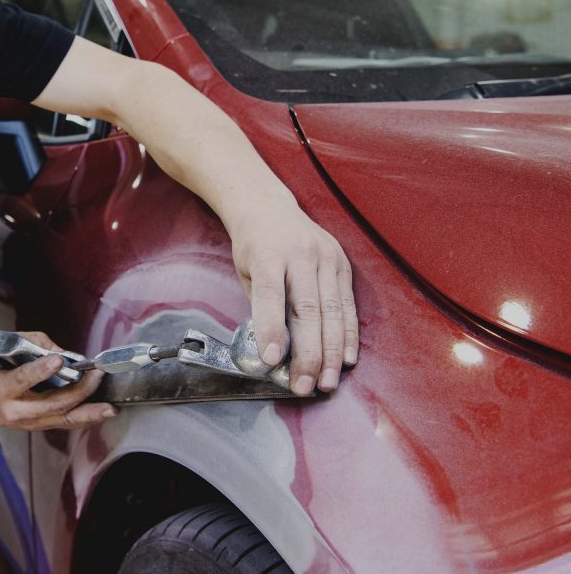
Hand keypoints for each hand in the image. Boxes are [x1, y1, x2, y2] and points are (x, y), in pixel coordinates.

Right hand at [0, 331, 117, 429]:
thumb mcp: (6, 352)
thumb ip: (34, 345)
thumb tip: (63, 353)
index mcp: (2, 389)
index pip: (22, 380)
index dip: (40, 370)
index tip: (58, 360)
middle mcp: (17, 410)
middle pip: (52, 404)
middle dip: (78, 390)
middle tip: (96, 374)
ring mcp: (32, 423)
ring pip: (65, 419)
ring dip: (90, 412)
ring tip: (110, 406)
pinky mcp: (43, 426)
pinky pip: (69, 423)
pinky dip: (88, 417)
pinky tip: (105, 412)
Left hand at [227, 200, 358, 394]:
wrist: (267, 207)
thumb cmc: (252, 245)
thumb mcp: (245, 271)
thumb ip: (261, 306)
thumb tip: (274, 351)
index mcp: (268, 254)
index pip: (271, 295)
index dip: (272, 329)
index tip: (272, 360)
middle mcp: (301, 254)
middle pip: (307, 309)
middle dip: (307, 353)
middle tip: (304, 386)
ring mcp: (326, 256)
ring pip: (332, 311)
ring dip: (331, 352)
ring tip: (326, 382)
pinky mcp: (342, 262)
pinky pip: (348, 304)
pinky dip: (348, 334)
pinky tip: (345, 358)